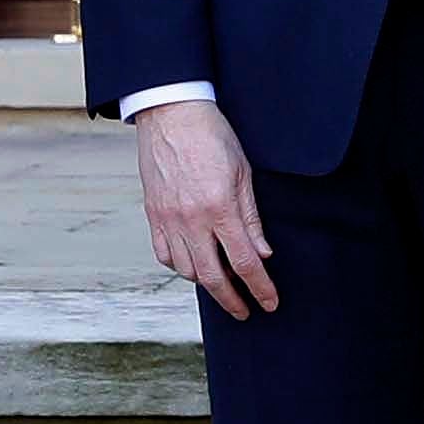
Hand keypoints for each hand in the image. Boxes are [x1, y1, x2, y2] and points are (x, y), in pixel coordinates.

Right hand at [132, 100, 274, 317]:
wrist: (171, 113)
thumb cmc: (212, 136)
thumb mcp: (244, 172)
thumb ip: (251, 218)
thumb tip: (262, 253)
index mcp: (219, 208)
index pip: (244, 262)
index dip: (259, 288)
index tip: (269, 303)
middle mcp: (191, 219)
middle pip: (213, 277)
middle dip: (232, 300)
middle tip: (244, 311)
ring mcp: (168, 219)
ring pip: (186, 270)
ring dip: (206, 284)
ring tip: (222, 285)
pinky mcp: (153, 214)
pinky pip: (164, 254)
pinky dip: (180, 266)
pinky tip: (193, 265)